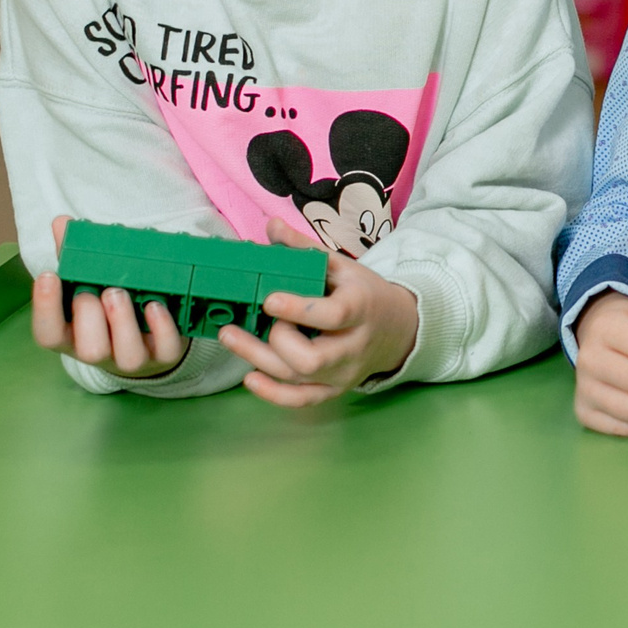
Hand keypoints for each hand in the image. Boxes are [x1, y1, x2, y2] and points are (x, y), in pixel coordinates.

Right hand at [31, 214, 187, 379]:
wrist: (149, 338)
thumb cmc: (109, 308)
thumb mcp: (89, 283)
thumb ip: (75, 257)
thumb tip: (62, 223)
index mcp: (73, 336)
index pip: (47, 334)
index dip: (44, 308)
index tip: (48, 275)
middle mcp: (101, 352)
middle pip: (88, 348)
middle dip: (90, 315)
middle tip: (98, 289)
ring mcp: (133, 357)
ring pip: (126, 355)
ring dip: (123, 320)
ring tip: (121, 292)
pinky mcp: (165, 354)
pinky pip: (165, 349)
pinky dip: (162, 325)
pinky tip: (155, 304)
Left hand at [216, 219, 420, 406]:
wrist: (397, 328)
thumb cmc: (363, 293)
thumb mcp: (342, 266)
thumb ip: (305, 249)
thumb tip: (271, 226)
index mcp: (360, 308)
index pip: (332, 316)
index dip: (299, 310)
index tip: (270, 299)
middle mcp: (353, 346)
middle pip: (311, 359)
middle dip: (278, 340)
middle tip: (261, 317)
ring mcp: (343, 373)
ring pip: (298, 378)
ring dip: (259, 359)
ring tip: (230, 335)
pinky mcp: (333, 389)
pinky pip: (301, 401)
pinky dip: (273, 394)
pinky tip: (249, 377)